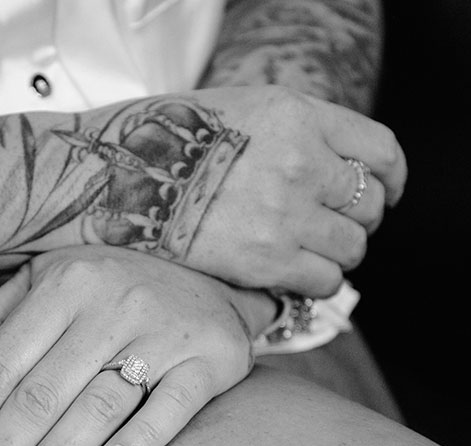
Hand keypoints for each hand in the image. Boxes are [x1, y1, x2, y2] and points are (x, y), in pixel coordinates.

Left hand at [0, 246, 275, 445]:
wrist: (212, 279)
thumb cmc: (111, 289)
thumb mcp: (45, 281)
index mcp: (59, 286)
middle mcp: (106, 306)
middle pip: (34, 399)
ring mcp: (159, 333)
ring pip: (92, 410)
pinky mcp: (207, 360)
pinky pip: (169, 409)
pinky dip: (134, 444)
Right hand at [112, 86, 406, 296]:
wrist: (107, 178)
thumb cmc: (161, 142)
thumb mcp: (238, 109)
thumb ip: (292, 132)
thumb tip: (330, 170)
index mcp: (297, 115)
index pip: (379, 150)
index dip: (390, 178)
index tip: (384, 192)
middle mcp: (299, 161)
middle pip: (368, 204)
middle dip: (357, 220)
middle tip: (333, 229)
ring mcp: (284, 212)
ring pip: (351, 248)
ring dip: (337, 256)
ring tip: (308, 256)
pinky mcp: (262, 260)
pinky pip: (323, 281)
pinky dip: (317, 283)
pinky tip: (294, 277)